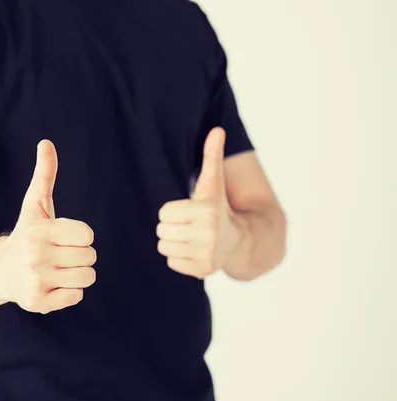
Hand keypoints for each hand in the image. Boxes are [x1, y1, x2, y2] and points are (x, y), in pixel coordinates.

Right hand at [0, 140, 96, 313]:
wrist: (0, 270)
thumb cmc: (28, 234)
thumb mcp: (35, 204)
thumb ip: (44, 174)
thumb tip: (46, 142)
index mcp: (39, 230)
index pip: (88, 235)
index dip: (80, 235)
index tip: (62, 237)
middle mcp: (35, 256)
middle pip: (91, 257)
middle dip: (80, 255)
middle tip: (58, 255)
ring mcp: (36, 281)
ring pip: (87, 277)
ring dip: (77, 274)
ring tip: (57, 269)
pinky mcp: (38, 302)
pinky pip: (77, 296)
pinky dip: (69, 292)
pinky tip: (51, 285)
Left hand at [156, 128, 241, 278]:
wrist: (240, 240)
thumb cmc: (217, 208)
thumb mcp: (213, 183)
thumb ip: (212, 157)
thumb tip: (217, 129)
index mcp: (208, 210)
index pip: (164, 212)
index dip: (174, 211)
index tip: (190, 211)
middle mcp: (209, 234)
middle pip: (161, 230)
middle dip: (172, 227)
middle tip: (190, 226)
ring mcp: (207, 255)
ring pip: (164, 247)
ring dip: (173, 242)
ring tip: (191, 238)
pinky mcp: (203, 271)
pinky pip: (171, 262)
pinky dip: (179, 258)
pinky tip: (193, 251)